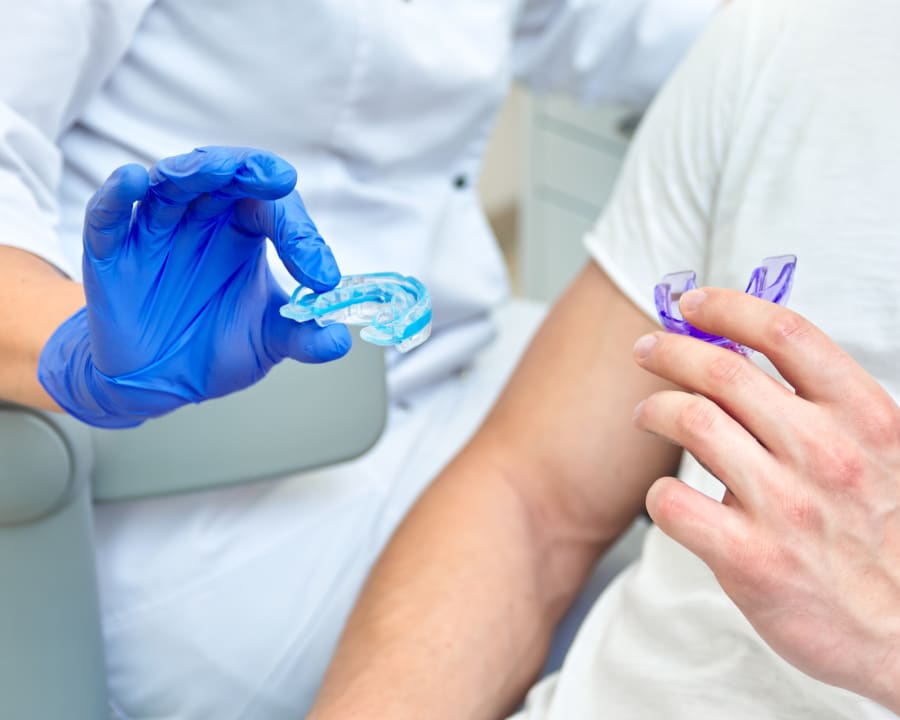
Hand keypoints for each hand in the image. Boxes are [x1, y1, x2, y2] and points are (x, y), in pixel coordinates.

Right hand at [38, 147, 350, 427]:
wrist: (160, 381)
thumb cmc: (215, 345)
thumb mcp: (267, 342)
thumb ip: (303, 337)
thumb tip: (339, 339)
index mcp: (243, 231)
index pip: (273, 210)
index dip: (300, 234)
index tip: (321, 277)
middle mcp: (201, 221)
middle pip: (223, 177)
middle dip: (248, 172)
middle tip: (277, 180)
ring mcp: (155, 232)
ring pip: (169, 185)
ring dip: (191, 172)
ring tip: (214, 169)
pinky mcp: (111, 253)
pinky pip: (109, 215)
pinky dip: (117, 195)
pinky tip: (133, 180)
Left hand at [632, 288, 899, 709]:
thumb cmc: (883, 535)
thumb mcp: (881, 453)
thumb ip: (824, 406)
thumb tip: (746, 353)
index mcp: (864, 417)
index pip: (786, 332)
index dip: (727, 307)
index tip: (692, 304)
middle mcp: (825, 453)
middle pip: (722, 371)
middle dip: (670, 350)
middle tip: (646, 351)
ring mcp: (786, 506)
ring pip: (691, 421)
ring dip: (654, 408)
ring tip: (646, 413)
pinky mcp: (751, 559)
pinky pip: (674, 502)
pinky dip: (658, 492)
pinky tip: (666, 495)